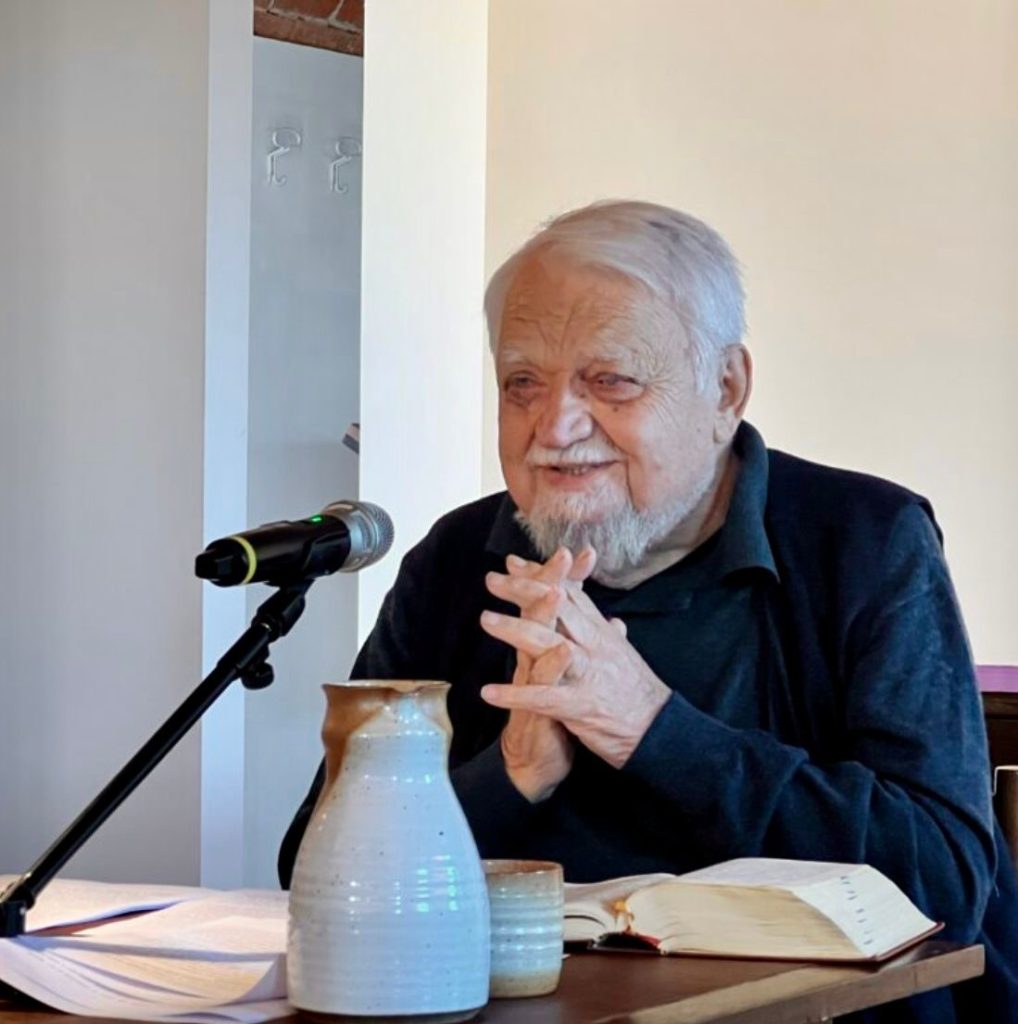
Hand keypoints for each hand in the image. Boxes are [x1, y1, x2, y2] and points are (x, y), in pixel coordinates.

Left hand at [480, 559, 670, 768]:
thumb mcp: (623, 654)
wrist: (661, 732)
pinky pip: (544, 697)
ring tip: (485, 619)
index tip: (513, 563)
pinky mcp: (580, 706)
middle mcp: (594, 646)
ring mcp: (588, 674)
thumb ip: (609, 633)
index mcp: (601, 632)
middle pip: (557, 608)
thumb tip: (611, 617)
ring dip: (514, 629)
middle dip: (523, 590)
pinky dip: (515, 694)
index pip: (569, 594)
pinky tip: (489, 692)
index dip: (541, 575)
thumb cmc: (637, 694)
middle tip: (493, 579)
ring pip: (548, 644)